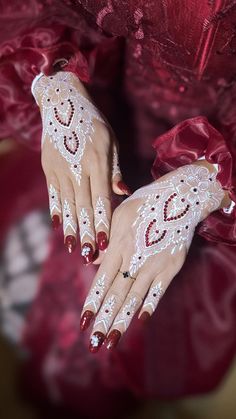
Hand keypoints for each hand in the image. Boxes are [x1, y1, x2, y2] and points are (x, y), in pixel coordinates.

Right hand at [32, 71, 129, 262]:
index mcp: (97, 162)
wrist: (63, 103)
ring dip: (70, 228)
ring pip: (66, 205)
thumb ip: (115, 170)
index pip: (101, 200)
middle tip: (89, 256)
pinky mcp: (49, 168)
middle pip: (83, 207)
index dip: (103, 223)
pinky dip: (56, 210)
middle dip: (87, 233)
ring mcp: (60, 169)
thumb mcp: (110, 142)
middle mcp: (77, 169)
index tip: (106, 243)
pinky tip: (58, 225)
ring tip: (73, 248)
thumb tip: (122, 193)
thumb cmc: (94, 124)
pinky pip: (53, 193)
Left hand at [80, 163, 224, 351]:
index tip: (84, 323)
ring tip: (112, 342)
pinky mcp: (171, 266)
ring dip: (123, 321)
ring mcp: (154, 264)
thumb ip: (106, 243)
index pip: (102, 281)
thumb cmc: (143, 205)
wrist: (177, 199)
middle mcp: (135, 259)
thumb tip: (93, 264)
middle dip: (105, 322)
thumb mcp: (117, 218)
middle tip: (95, 345)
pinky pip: (159, 290)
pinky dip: (150, 305)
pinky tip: (140, 320)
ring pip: (135, 297)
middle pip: (117, 295)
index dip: (93, 304)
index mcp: (119, 247)